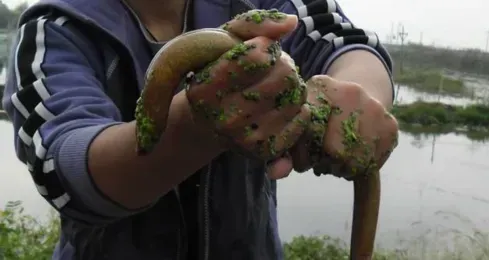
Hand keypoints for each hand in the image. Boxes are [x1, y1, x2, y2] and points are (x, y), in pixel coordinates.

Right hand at [186, 11, 309, 163]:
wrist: (209, 122)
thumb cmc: (218, 74)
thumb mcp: (224, 42)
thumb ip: (253, 24)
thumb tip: (291, 24)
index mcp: (205, 89)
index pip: (257, 57)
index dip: (265, 47)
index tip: (258, 51)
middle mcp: (223, 118)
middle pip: (284, 75)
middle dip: (283, 64)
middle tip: (271, 69)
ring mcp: (244, 139)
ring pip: (296, 96)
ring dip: (292, 85)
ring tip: (275, 87)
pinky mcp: (264, 151)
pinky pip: (302, 118)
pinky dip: (297, 108)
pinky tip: (280, 106)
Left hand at [289, 75, 398, 178]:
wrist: (358, 94)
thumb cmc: (318, 115)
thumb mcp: (298, 121)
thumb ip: (282, 148)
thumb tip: (278, 172)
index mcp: (320, 87)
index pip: (308, 131)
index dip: (303, 153)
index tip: (304, 159)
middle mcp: (351, 92)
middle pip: (335, 149)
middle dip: (325, 162)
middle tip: (322, 160)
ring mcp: (375, 108)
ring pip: (356, 160)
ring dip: (343, 168)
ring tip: (337, 160)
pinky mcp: (391, 125)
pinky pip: (373, 163)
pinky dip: (361, 167)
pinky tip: (354, 157)